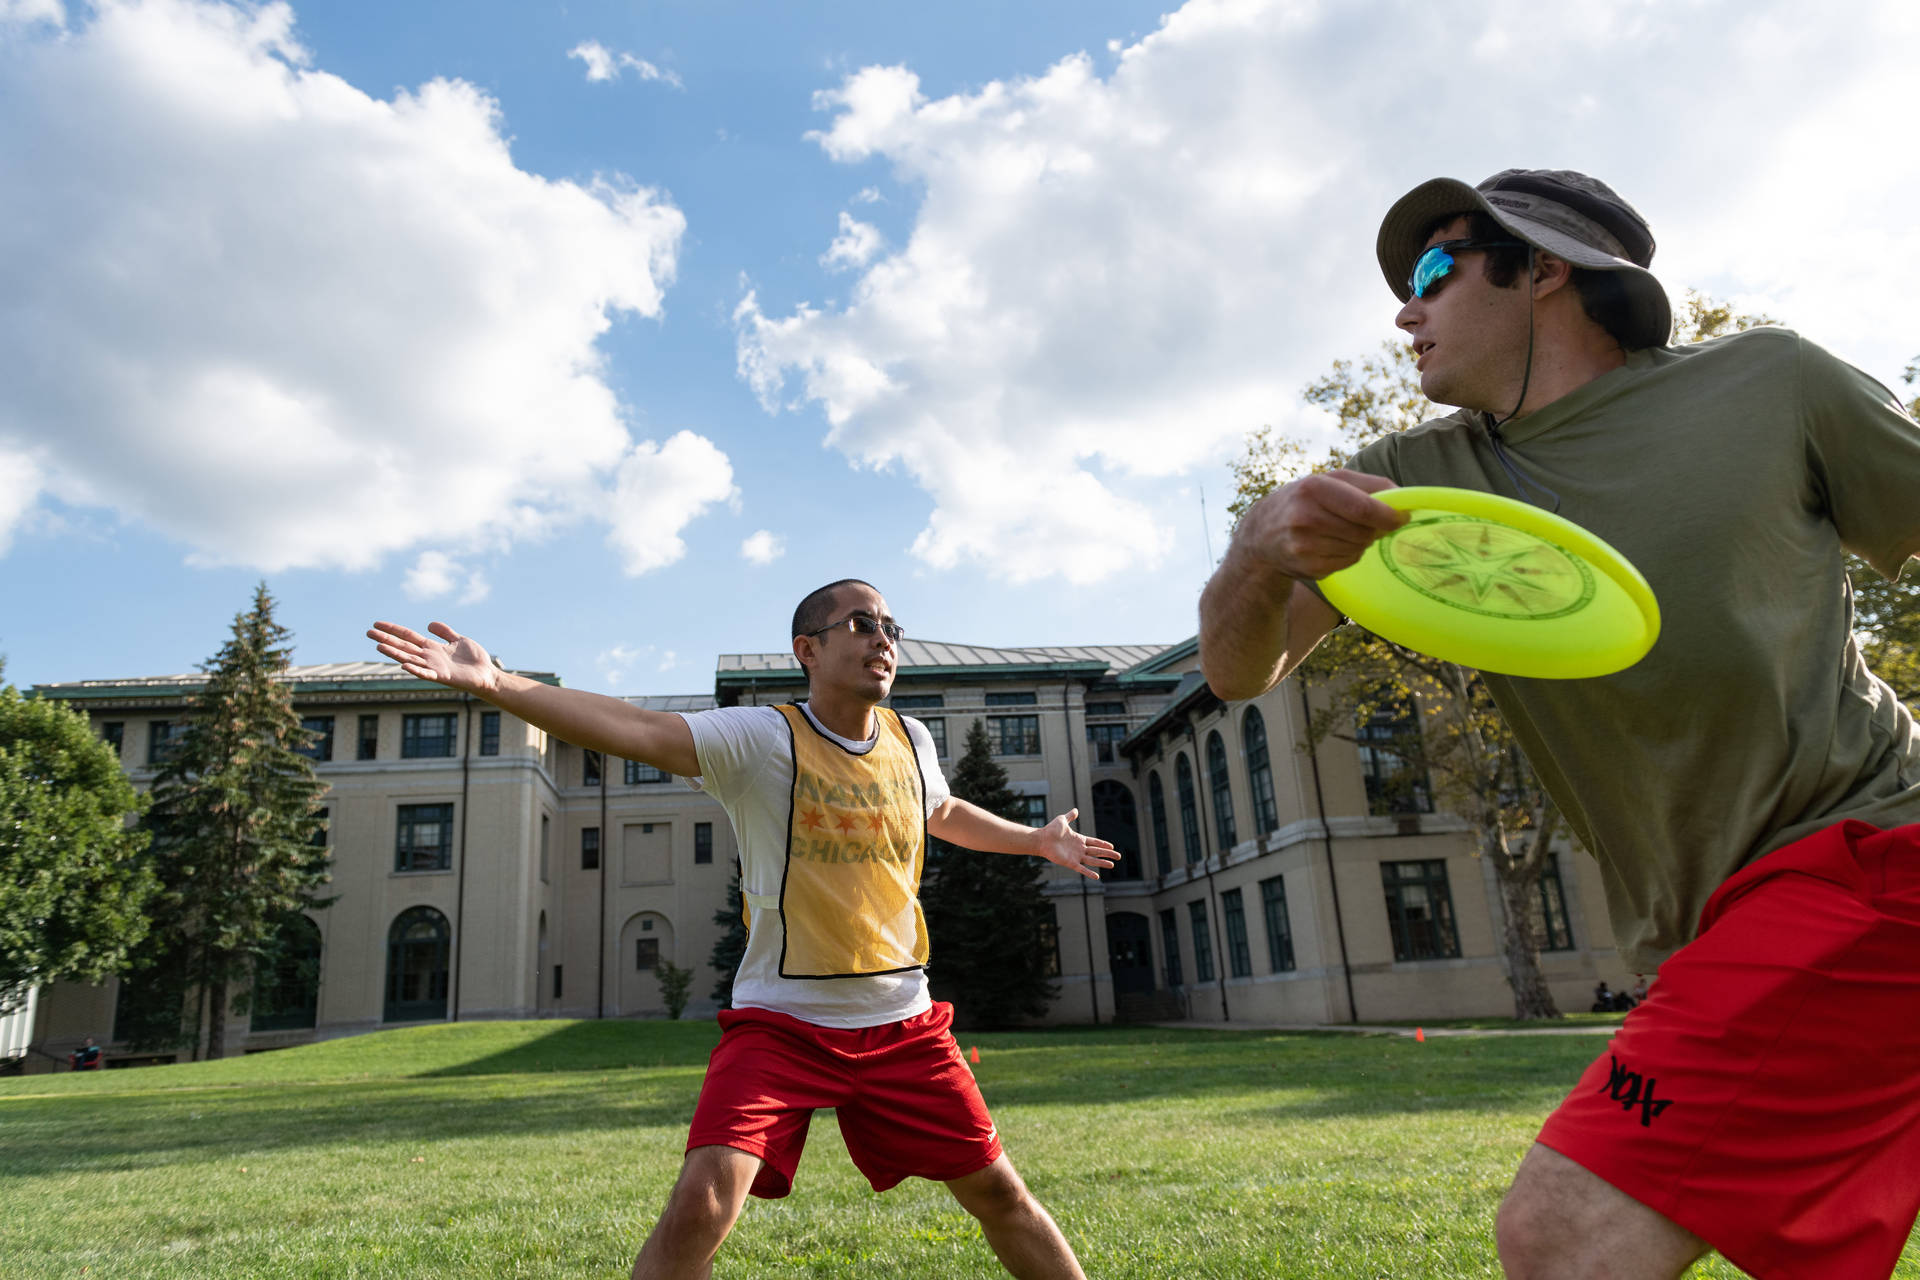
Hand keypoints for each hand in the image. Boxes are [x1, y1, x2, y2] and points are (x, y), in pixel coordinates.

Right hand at [368, 620, 500, 694]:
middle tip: (368, 632)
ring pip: (409, 659)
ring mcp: (434, 667)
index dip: (393, 629)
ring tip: (379, 646)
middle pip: (403, 646)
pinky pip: (426, 674)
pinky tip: (404, 665)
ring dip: (394, 653)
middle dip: (386, 639)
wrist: (487, 674)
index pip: (408, 636)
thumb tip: (429, 624)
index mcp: (432, 647)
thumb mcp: (459, 639)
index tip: (377, 624)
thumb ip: (445, 632)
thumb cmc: (474, 659)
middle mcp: (429, 657)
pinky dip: (416, 670)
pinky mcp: (442, 677)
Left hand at [1033, 808, 1119, 879]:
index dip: (1103, 844)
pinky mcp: (1070, 863)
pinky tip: (1097, 876)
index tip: (1112, 846)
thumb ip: (1070, 816)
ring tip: (1112, 865)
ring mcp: (1076, 856)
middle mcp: (1079, 849)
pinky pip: (1082, 869)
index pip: (1094, 842)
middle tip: (1119, 856)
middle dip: (1108, 854)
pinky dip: (1089, 873)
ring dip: (1102, 863)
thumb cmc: (1050, 830)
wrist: (1042, 839)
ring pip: (1092, 861)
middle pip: (1097, 852)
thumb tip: (1076, 810)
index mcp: (1079, 839)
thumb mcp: (1062, 820)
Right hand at [1230, 469, 1404, 580]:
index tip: (1403, 517)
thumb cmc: (1304, 500)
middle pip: (1364, 531)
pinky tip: (1332, 544)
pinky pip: (1349, 562)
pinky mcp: (1309, 568)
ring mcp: (1305, 547)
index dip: (1389, 515)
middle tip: (1370, 522)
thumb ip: (1369, 484)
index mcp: (1313, 489)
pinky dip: (1349, 554)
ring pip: (1359, 548)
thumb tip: (1405, 498)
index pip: (1363, 508)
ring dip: (1362, 540)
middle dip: (1375, 528)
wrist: (1261, 534)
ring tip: (1342, 530)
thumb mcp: (1329, 480)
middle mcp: (1305, 518)